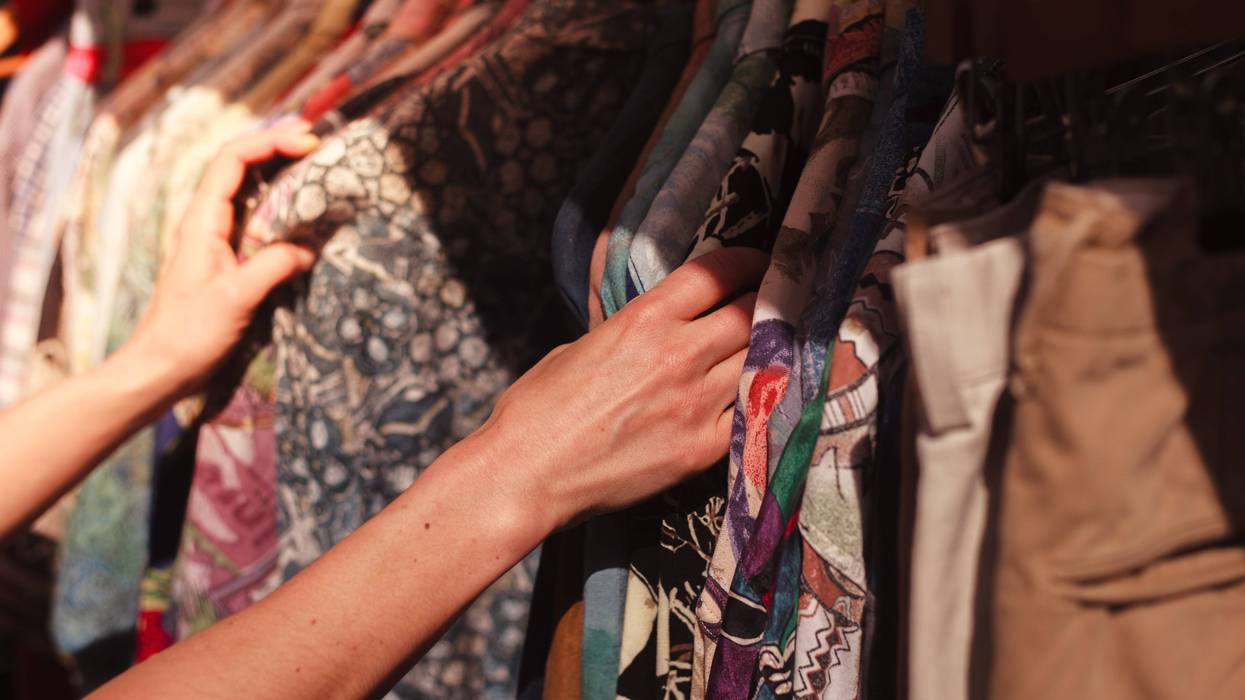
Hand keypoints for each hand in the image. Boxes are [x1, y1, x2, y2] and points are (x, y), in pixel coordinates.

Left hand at [124, 120, 321, 399]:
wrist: (162, 368)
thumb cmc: (189, 333)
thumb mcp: (236, 298)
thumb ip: (273, 266)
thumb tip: (308, 248)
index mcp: (203, 220)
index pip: (233, 159)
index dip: (271, 142)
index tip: (309, 142)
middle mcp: (208, 221)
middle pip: (242, 166)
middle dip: (279, 148)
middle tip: (320, 143)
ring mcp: (217, 240)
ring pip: (250, 192)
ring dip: (281, 174)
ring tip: (317, 168)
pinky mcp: (228, 260)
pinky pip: (257, 221)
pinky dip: (281, 207)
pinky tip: (304, 214)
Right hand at [475, 247, 766, 531]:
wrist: (528, 475)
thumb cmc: (537, 410)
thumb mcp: (579, 346)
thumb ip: (627, 331)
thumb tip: (651, 329)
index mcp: (644, 320)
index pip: (717, 273)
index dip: (746, 263)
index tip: (756, 265)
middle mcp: (678, 355)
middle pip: (751, 314)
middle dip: (764, 304)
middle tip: (770, 305)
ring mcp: (695, 404)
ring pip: (760, 360)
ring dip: (766, 350)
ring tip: (769, 348)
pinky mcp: (701, 449)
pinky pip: (751, 413)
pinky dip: (757, 399)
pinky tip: (757, 394)